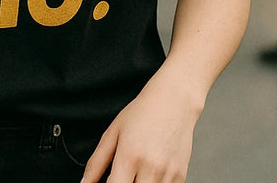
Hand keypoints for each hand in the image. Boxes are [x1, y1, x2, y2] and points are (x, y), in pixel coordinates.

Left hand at [80, 69, 202, 182]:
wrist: (174, 101)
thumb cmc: (143, 113)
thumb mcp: (112, 133)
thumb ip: (96, 163)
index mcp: (129, 157)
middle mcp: (151, 168)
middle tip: (119, 175)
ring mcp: (168, 174)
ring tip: (134, 172)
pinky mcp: (181, 176)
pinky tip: (148, 172)